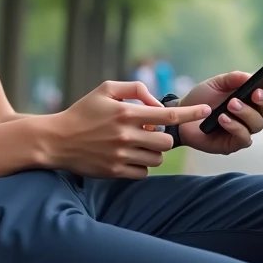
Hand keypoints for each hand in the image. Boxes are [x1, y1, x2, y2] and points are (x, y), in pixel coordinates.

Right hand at [43, 81, 211, 178]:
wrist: (56, 140)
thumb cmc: (82, 111)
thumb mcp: (105, 89)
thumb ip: (135, 89)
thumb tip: (157, 103)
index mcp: (126, 112)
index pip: (167, 114)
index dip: (190, 113)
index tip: (206, 111)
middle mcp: (126, 135)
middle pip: (166, 140)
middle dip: (163, 136)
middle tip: (148, 131)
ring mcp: (121, 155)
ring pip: (156, 158)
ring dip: (152, 151)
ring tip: (136, 143)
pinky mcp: (115, 171)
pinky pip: (143, 172)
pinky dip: (141, 165)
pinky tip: (129, 156)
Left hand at [178, 71, 262, 154]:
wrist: (181, 116)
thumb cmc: (201, 99)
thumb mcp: (215, 83)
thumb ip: (232, 78)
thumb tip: (250, 76)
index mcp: (250, 96)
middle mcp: (251, 113)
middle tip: (254, 93)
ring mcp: (245, 129)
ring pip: (258, 124)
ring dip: (246, 113)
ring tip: (231, 105)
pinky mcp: (234, 144)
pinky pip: (244, 138)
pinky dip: (234, 127)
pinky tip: (223, 118)